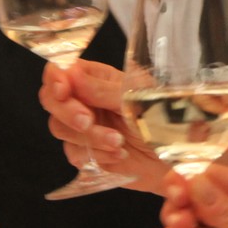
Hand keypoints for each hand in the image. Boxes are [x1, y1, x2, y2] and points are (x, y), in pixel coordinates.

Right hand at [39, 59, 165, 192]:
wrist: (176, 157)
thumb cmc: (164, 120)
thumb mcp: (137, 99)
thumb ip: (103, 90)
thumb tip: (70, 75)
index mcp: (97, 78)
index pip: (61, 70)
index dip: (55, 79)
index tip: (63, 91)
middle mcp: (86, 100)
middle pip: (51, 100)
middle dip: (67, 111)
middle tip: (88, 121)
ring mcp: (84, 127)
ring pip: (59, 128)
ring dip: (88, 137)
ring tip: (118, 142)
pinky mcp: (87, 152)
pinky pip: (73, 153)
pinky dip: (95, 154)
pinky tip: (118, 153)